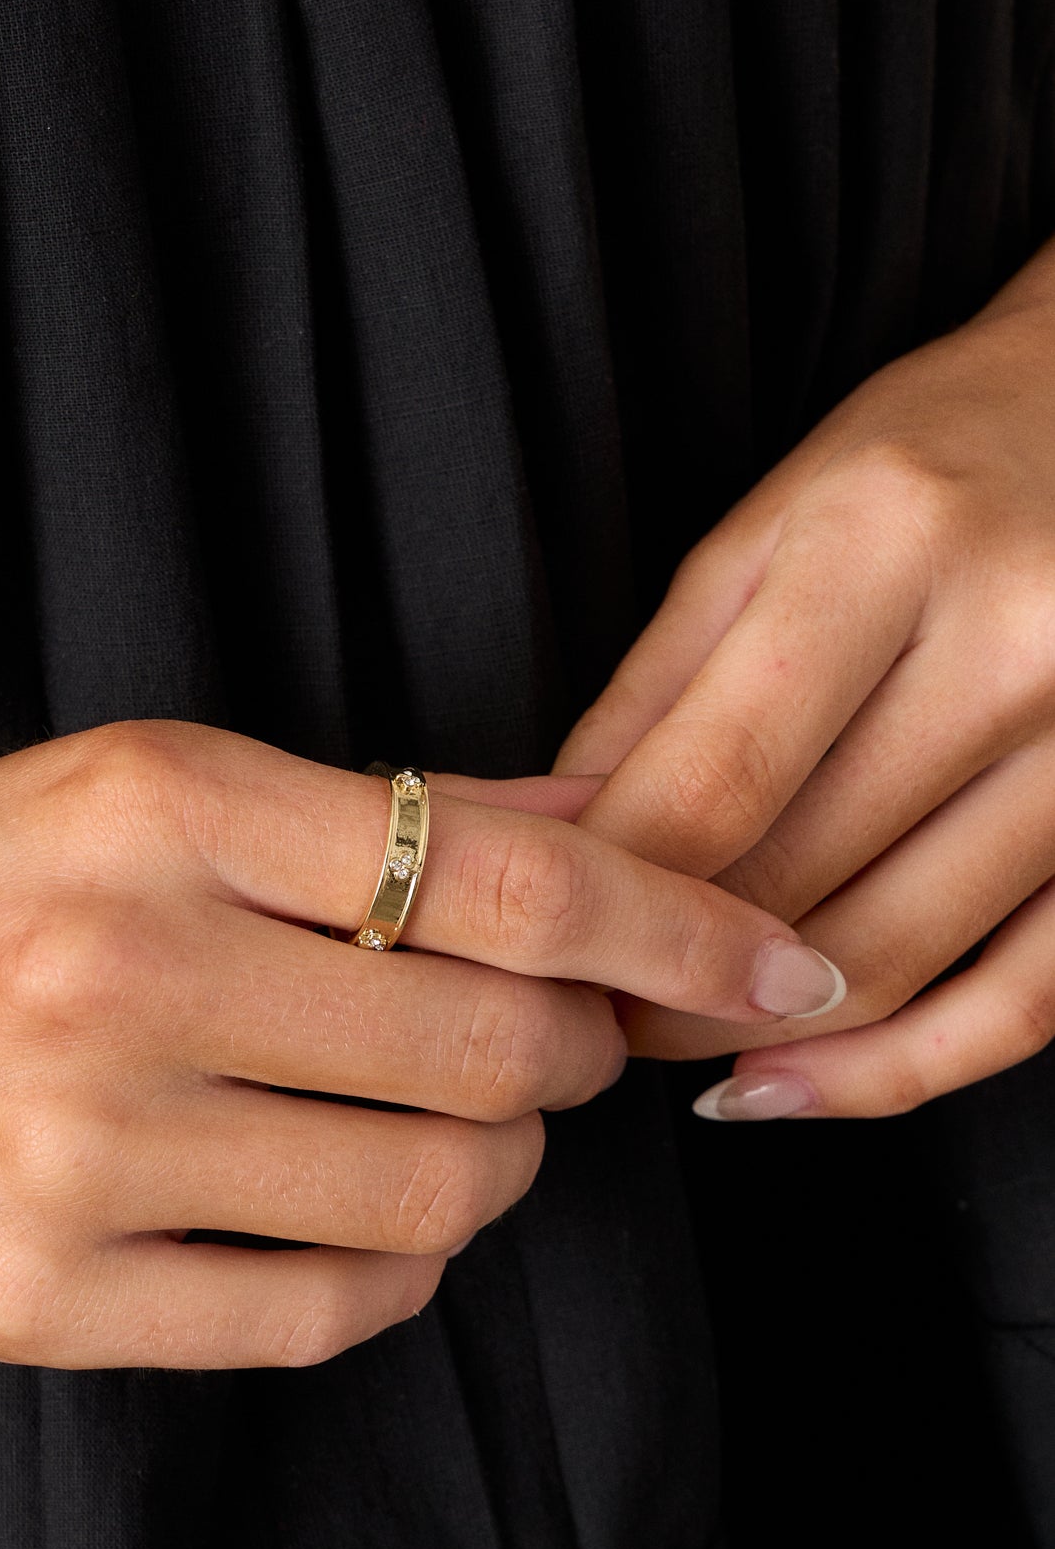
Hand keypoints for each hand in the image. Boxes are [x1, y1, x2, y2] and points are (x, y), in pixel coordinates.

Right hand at [0, 721, 836, 1366]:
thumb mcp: (139, 791)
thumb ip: (385, 817)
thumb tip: (605, 834)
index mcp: (164, 806)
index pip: (504, 877)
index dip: (684, 927)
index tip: (783, 961)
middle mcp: (126, 969)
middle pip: (500, 1053)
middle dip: (569, 1063)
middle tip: (544, 1052)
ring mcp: (79, 1147)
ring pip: (432, 1202)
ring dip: (487, 1177)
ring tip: (439, 1139)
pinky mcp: (34, 1296)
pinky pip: (320, 1317)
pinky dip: (388, 1279)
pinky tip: (356, 1230)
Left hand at [556, 236, 1054, 1119]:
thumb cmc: (936, 464)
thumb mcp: (772, 529)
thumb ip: (658, 687)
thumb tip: (551, 839)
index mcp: (891, 538)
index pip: (716, 780)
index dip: (610, 892)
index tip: (542, 937)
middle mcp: (1018, 643)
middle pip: (801, 882)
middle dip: (665, 972)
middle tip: (584, 1003)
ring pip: (900, 958)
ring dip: (758, 1034)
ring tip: (665, 1036)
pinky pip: (1028, 1002)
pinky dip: (901, 1069)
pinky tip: (795, 1084)